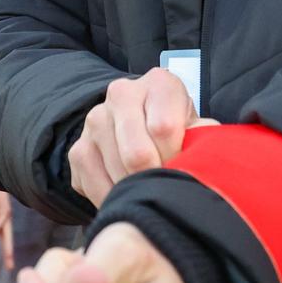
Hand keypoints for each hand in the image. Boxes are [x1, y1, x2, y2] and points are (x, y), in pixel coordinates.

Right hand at [69, 69, 217, 207]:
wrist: (146, 129)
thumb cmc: (181, 133)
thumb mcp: (198, 129)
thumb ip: (204, 139)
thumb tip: (203, 153)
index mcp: (159, 83)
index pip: (164, 128)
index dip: (176, 158)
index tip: (184, 169)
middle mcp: (121, 94)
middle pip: (137, 154)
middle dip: (155, 180)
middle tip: (167, 189)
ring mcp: (94, 120)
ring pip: (116, 172)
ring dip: (136, 191)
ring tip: (151, 192)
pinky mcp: (78, 149)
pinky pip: (94, 185)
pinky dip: (114, 199)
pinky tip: (129, 195)